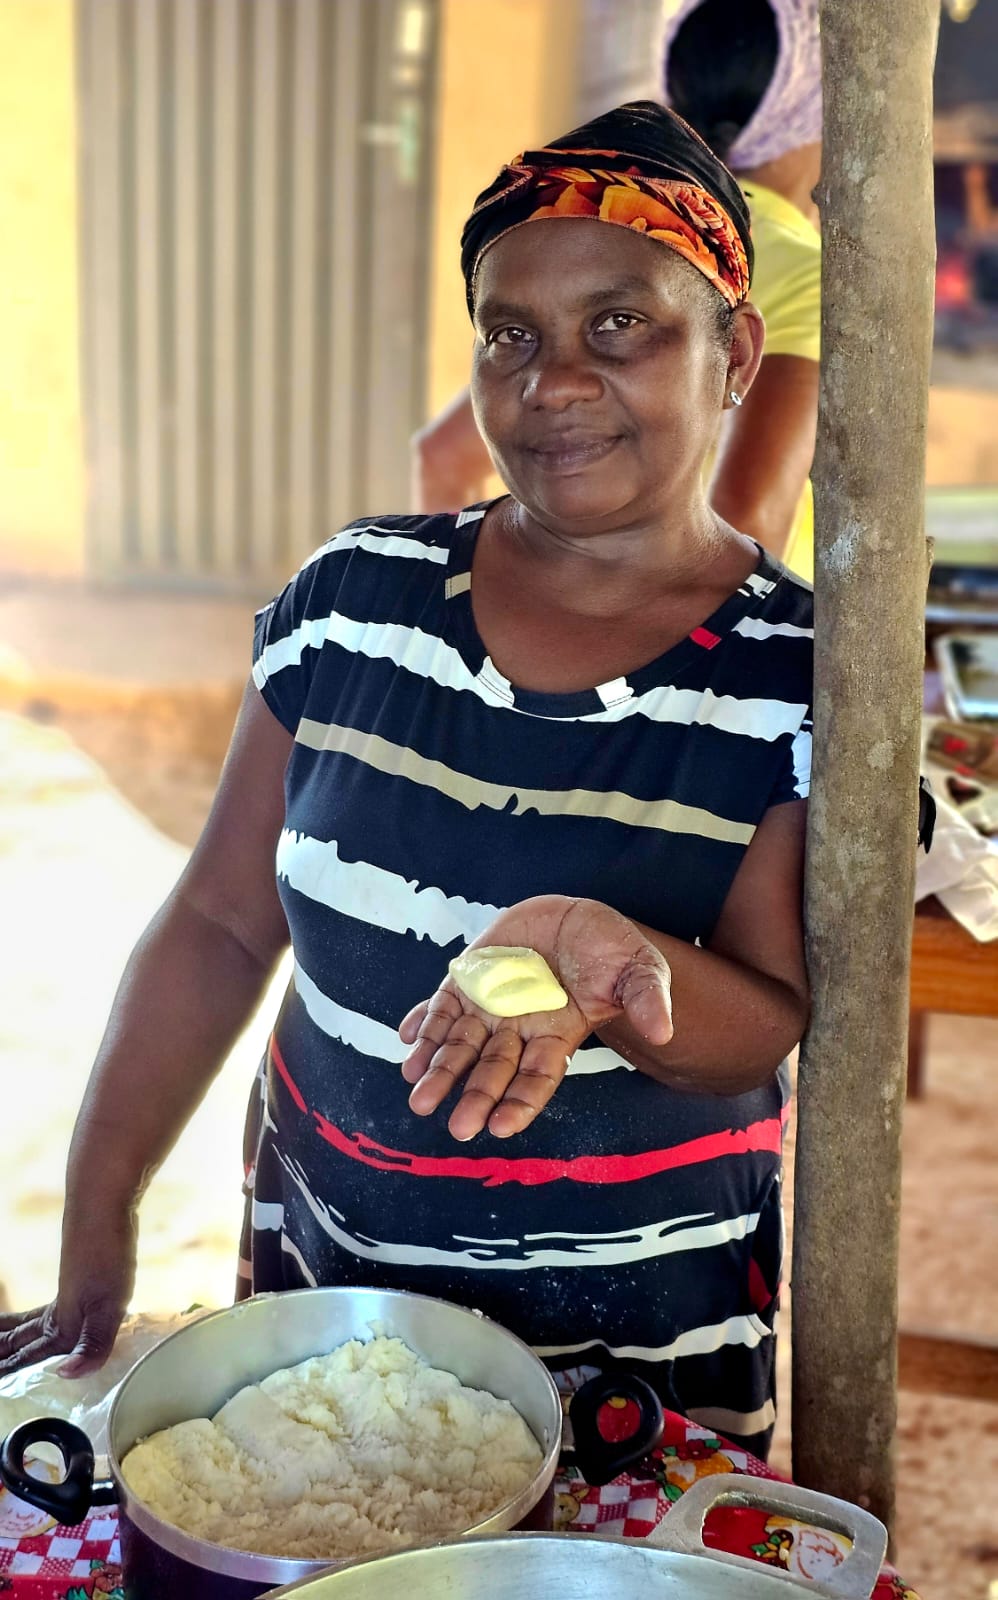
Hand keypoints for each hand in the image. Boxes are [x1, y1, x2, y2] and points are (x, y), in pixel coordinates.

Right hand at [0, 1211, 136, 1377]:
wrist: (101, 1205)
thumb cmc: (106, 1255)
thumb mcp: (109, 1306)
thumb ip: (90, 1345)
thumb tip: (64, 1375)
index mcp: (61, 1327)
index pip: (26, 1360)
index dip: (8, 1372)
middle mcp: (56, 1315)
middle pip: (18, 1343)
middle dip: (2, 1358)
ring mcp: (65, 1296)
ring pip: (26, 1326)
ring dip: (8, 1339)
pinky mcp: (76, 1282)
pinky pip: (41, 1312)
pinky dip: (26, 1322)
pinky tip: (39, 1322)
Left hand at [399, 896, 672, 1141]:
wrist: (578, 915)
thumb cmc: (612, 951)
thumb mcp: (639, 970)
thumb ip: (647, 1000)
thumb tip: (663, 1030)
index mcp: (558, 1035)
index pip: (536, 1078)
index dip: (519, 1102)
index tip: (500, 1127)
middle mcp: (518, 1028)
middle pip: (492, 1068)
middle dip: (474, 1096)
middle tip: (456, 1127)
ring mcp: (490, 1004)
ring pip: (458, 1043)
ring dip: (438, 1068)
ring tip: (418, 1093)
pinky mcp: (469, 977)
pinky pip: (441, 1005)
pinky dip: (423, 1023)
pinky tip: (407, 1039)